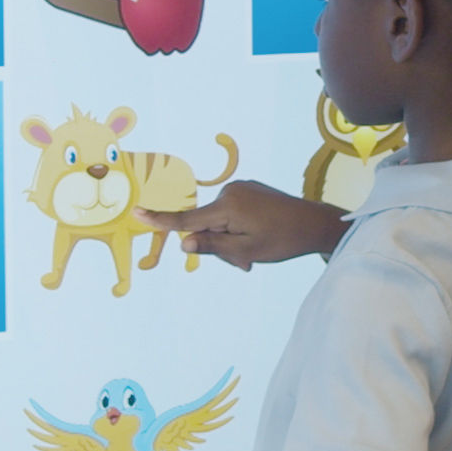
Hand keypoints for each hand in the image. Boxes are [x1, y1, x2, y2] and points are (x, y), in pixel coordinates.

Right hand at [138, 180, 347, 270]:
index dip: (160, 221)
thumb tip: (183, 243)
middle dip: (219, 244)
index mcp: (227, 206)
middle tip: (245, 263)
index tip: (136, 212)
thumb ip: (212, 247)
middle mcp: (230, 191)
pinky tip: (258, 236)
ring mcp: (240, 187)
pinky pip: (232, 212)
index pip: (186, 220)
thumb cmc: (282, 241)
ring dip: (230, 238)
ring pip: (219, 221)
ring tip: (255, 250)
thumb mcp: (246, 251)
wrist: (315, 224)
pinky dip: (237, 228)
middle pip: (206, 225)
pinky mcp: (248, 189)